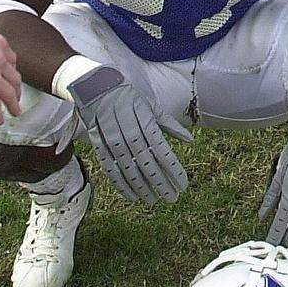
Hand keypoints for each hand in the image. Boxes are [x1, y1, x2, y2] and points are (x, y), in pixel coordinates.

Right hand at [66, 63, 188, 204]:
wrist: (96, 86)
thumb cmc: (130, 98)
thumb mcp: (152, 106)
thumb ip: (170, 125)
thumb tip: (191, 140)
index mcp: (145, 120)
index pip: (162, 150)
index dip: (173, 169)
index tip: (183, 184)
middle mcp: (129, 130)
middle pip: (147, 162)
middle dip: (160, 182)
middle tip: (172, 197)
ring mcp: (112, 138)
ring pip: (129, 168)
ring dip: (142, 186)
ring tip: (154, 200)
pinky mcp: (98, 144)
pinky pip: (110, 168)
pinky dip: (121, 184)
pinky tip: (132, 196)